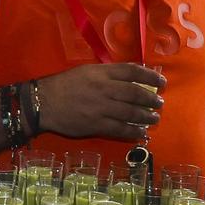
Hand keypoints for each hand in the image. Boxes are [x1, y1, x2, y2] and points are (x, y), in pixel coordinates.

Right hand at [32, 63, 163, 140]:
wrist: (42, 103)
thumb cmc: (63, 85)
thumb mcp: (86, 71)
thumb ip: (108, 73)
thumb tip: (132, 76)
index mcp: (101, 73)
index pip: (133, 72)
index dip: (151, 76)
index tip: (162, 81)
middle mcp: (104, 89)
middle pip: (136, 93)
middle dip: (151, 99)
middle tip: (159, 103)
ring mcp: (101, 108)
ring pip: (131, 112)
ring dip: (146, 116)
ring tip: (154, 118)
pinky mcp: (96, 125)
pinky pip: (120, 129)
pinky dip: (133, 131)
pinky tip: (142, 133)